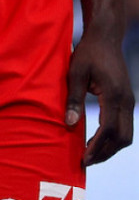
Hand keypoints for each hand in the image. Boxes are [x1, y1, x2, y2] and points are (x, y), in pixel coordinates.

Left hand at [65, 24, 134, 165]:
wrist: (106, 37)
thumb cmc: (88, 53)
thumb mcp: (75, 73)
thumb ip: (73, 99)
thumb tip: (68, 124)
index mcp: (114, 96)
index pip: (109, 131)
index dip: (96, 147)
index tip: (83, 159)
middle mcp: (126, 101)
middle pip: (122, 138)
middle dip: (105, 153)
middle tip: (86, 162)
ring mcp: (129, 101)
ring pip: (126, 135)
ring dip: (110, 148)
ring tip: (91, 155)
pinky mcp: (127, 100)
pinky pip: (125, 126)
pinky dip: (113, 138)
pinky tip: (97, 141)